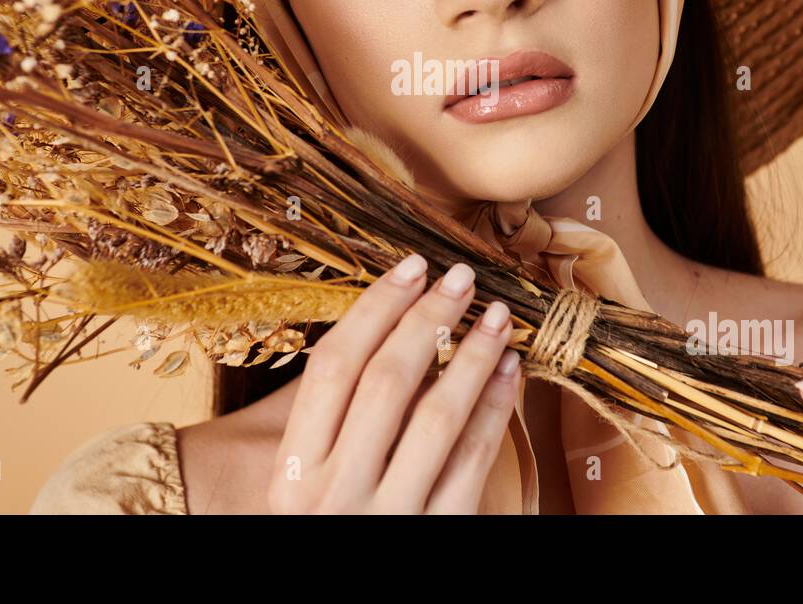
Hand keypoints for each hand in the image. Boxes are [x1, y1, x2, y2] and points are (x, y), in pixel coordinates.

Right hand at [266, 254, 520, 513]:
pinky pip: (473, 462)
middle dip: (428, 320)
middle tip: (460, 277)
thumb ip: (316, 411)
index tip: (411, 267)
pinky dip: (494, 410)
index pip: (334, 366)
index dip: (376, 308)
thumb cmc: (315, 524)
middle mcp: (334, 493)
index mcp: (293, 469)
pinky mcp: (436, 535)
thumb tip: (365, 325)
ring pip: (437, 417)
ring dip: (472, 358)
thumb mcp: (294, 476)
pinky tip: (509, 371)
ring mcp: (387, 517)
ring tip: (496, 316)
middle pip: (387, 382)